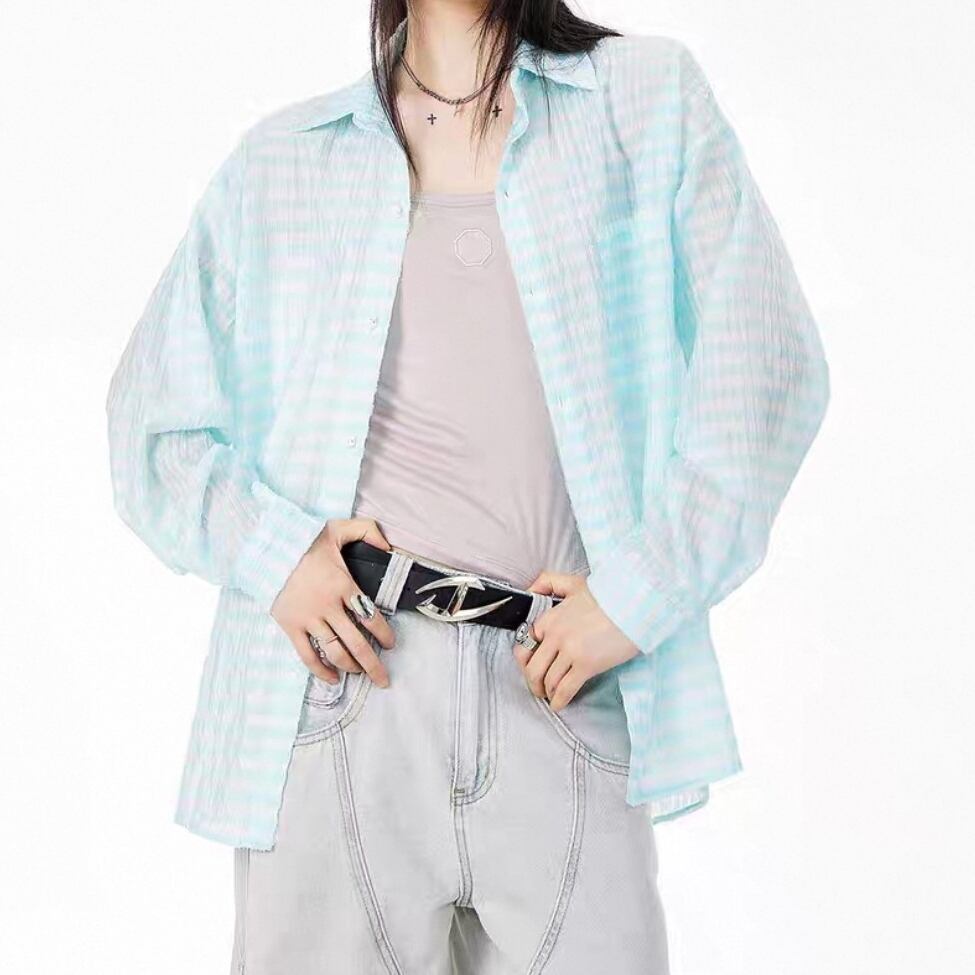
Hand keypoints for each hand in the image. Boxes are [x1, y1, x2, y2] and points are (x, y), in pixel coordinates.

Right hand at [270, 517, 395, 687]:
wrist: (266, 547)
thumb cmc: (305, 539)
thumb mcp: (339, 528)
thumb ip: (368, 531)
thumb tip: (389, 547)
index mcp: (343, 584)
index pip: (371, 617)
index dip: (384, 635)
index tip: (391, 644)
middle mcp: (327, 606)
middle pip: (356, 643)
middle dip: (373, 665)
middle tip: (384, 679)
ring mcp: (308, 618)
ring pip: (334, 652)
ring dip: (351, 667)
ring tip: (361, 673)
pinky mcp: (290, 626)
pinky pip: (307, 655)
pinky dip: (321, 670)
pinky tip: (334, 679)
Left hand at [513, 570, 640, 710]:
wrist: (636, 603)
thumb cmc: (608, 593)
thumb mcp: (574, 582)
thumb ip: (548, 582)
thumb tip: (528, 591)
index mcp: (550, 617)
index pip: (526, 643)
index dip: (526, 659)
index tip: (531, 666)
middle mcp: (555, 635)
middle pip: (533, 667)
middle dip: (533, 682)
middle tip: (539, 688)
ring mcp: (569, 651)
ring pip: (547, 680)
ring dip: (546, 692)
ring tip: (551, 696)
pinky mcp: (586, 665)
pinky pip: (565, 689)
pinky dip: (559, 701)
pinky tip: (559, 704)